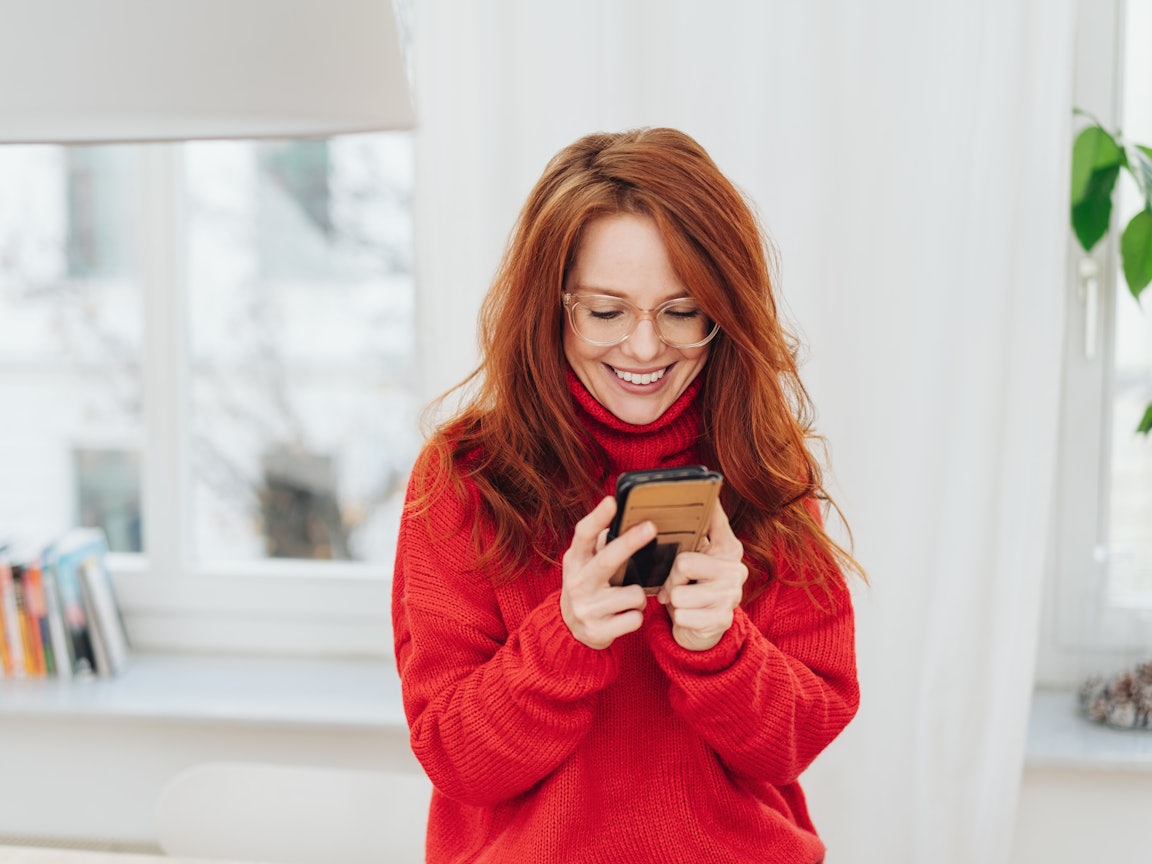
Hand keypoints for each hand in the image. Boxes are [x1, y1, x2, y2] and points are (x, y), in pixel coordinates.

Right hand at [561, 496, 654, 649]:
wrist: (569, 630)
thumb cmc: (587, 588)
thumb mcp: (585, 565)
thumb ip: (600, 545)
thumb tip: (626, 517)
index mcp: (575, 561)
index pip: (583, 535)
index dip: (598, 517)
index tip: (612, 501)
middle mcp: (577, 583)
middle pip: (608, 559)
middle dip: (631, 542)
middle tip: (651, 527)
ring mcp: (587, 609)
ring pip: (633, 594)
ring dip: (639, 596)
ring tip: (626, 599)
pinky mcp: (598, 631)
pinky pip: (636, 618)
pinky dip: (636, 615)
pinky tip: (623, 616)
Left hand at [656, 501, 747, 650]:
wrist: (702, 628)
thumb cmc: (694, 586)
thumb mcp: (696, 558)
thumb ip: (699, 532)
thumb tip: (705, 497)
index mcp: (728, 548)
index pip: (715, 520)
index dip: (709, 506)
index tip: (707, 481)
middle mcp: (736, 569)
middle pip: (682, 563)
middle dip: (672, 578)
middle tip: (677, 584)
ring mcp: (732, 595)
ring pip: (679, 593)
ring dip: (674, 600)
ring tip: (684, 601)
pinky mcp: (723, 619)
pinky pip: (682, 615)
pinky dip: (679, 618)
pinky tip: (689, 616)